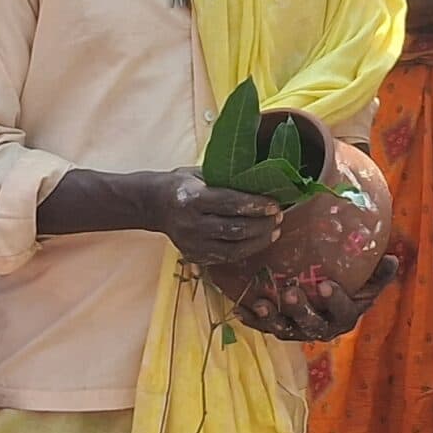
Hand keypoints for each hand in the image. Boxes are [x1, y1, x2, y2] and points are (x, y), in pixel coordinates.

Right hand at [144, 170, 280, 267]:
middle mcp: (191, 224)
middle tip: (279, 217)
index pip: (230, 204)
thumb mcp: (199, 174)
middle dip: (261, 224)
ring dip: (258, 240)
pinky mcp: (194, 256)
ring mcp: (192, 244)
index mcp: (192, 199)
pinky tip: (258, 241)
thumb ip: (225, 180)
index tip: (275, 204)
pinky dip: (245, 250)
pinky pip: (225, 258)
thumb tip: (262, 181)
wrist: (153, 205)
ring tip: (274, 230)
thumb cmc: (181, 184)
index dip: (255, 206)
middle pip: (235, 229)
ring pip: (233, 248)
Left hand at [242, 252, 400, 341]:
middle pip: (311, 324)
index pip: (342, 311)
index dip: (334, 301)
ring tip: (261, 304)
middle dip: (300, 311)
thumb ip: (379, 272)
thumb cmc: (350, 284)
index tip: (325, 285)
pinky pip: (264, 326)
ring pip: (285, 328)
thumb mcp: (367, 279)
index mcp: (345, 315)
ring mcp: (298, 329)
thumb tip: (392, 259)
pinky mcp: (279, 326)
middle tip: (290, 293)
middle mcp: (322, 327)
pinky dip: (252, 319)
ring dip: (272, 317)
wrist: (327, 294)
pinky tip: (240, 308)